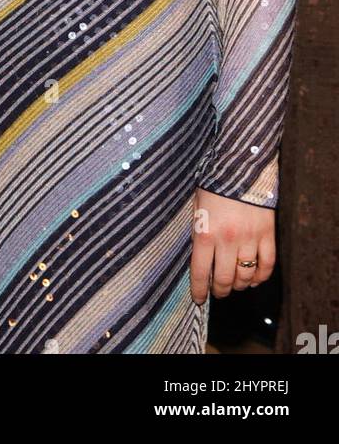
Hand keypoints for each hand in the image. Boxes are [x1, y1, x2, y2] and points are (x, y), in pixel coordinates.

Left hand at [189, 188, 275, 303]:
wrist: (239, 165)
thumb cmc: (213, 185)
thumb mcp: (196, 207)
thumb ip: (198, 233)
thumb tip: (199, 259)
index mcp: (205, 233)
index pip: (200, 272)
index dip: (199, 290)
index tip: (199, 298)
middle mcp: (227, 240)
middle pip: (225, 279)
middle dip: (220, 290)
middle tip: (218, 292)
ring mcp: (249, 239)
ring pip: (246, 276)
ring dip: (239, 285)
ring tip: (234, 284)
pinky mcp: (267, 234)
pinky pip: (267, 265)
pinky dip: (261, 277)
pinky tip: (254, 279)